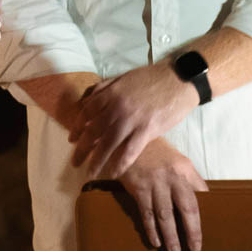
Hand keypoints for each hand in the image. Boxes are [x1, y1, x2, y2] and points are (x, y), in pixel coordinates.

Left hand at [70, 61, 197, 178]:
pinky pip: (130, 151)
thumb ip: (105, 87)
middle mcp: (116, 107)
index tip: (72, 139)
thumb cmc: (152, 78)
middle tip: (75, 162)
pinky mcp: (147, 130)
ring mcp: (131, 119)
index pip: (87, 113)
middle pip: (93, 132)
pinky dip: (120, 163)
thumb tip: (88, 98)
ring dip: (97, 161)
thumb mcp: (124, 78)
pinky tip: (114, 173)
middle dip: (82, 149)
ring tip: (90, 173)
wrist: (179, 79)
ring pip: (108, 144)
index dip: (77, 128)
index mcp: (110, 93)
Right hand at [117, 138, 208, 250]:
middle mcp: (172, 177)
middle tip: (194, 248)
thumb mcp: (178, 161)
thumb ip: (190, 180)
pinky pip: (147, 214)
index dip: (205, 213)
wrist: (130, 143)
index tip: (207, 229)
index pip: (201, 194)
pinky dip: (151, 229)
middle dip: (191, 231)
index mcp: (185, 169)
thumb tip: (202, 202)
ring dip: (170, 235)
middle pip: (186, 208)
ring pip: (165, 215)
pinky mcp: (139, 189)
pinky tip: (156, 241)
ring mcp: (155, 184)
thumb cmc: (158, 154)